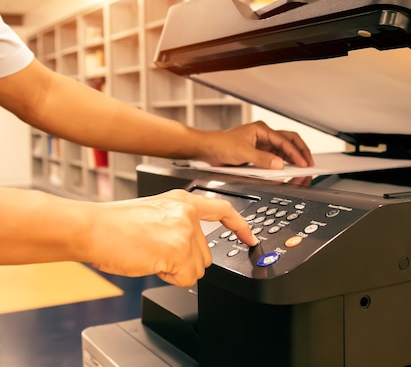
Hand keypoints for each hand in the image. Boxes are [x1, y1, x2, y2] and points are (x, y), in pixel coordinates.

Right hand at [86, 189, 256, 286]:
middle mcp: (188, 213)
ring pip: (196, 269)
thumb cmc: (114, 224)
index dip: (240, 226)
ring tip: (151, 254)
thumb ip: (179, 223)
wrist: (92, 228)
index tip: (250, 238)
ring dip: (175, 270)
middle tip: (156, 250)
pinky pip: (186, 278)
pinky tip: (151, 262)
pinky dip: (169, 277)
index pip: (223, 210)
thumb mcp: (155, 212)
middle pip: (206, 254)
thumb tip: (191, 247)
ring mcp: (184, 231)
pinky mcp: (178, 249)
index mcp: (183, 200)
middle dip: (185, 261)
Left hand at [198, 120, 314, 168]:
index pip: (285, 141)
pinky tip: (287, 168)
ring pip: (283, 148)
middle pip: (289, 141)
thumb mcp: (243, 153)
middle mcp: (264, 134)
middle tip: (309, 163)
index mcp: (262, 129)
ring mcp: (262, 143)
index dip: (296, 153)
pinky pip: (275, 155)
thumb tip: (279, 164)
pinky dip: (283, 162)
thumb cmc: (221, 145)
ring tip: (301, 168)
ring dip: (292, 157)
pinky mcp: (259, 151)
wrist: (208, 149)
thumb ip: (263, 159)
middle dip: (300, 152)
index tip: (303, 164)